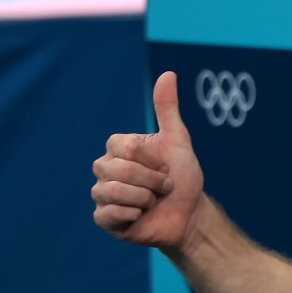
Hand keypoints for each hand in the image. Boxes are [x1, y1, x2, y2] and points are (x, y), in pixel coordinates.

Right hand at [92, 71, 203, 249]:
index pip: (124, 146)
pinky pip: (109, 213)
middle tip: (164, 186)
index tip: (164, 165)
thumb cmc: (183, 176)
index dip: (151, 158)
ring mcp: (102, 194)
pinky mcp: (104, 218)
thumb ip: (167, 108)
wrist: (189, 214)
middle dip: (151, 179)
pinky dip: (134, 214)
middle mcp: (105, 168)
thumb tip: (168, 74)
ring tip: (154, 200)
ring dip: (145, 198)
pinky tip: (142, 215)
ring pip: (113, 191)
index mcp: (119, 148)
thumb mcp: (178, 140)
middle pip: (117, 169)